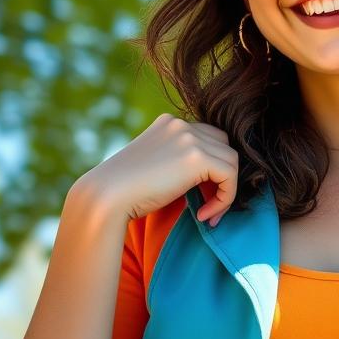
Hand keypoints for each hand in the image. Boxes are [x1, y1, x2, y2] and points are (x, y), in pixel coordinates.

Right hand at [75, 113, 238, 224]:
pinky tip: (203, 215)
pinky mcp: (197, 158)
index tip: (201, 196)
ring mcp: (189, 138)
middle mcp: (181, 124)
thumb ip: (178, 161)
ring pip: (231, 162)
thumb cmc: (126, 191)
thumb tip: (210, 177)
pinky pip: (230, 177)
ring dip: (226, 191)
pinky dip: (224, 199)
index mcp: (169, 123)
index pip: (208, 138)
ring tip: (207, 214)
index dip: (211, 168)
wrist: (106, 197)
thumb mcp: (155, 165)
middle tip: (208, 206)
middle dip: (221, 177)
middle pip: (223, 147)